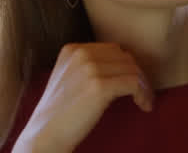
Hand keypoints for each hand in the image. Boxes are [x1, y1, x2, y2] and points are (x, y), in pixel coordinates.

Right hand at [15, 42, 154, 152]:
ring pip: (132, 70)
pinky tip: (143, 106)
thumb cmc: (60, 114)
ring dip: (143, 86)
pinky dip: (143, 94)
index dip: (126, 68)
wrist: (44, 137)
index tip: (133, 84)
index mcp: (72, 49)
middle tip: (142, 94)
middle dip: (136, 75)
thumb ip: (90, 66)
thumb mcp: (70, 78)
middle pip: (124, 58)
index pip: (113, 50)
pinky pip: (134, 83)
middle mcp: (81, 54)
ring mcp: (89, 69)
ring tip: (144, 101)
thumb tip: (126, 64)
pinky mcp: (98, 86)